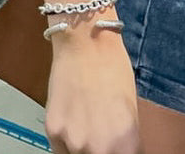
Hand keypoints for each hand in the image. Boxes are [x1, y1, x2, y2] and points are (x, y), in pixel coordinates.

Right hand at [44, 31, 140, 153]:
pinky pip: (61, 149)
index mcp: (126, 146)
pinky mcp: (53, 132)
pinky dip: (66, 141)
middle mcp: (100, 151)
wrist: (85, 43)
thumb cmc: (114, 70)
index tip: (116, 147)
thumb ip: (124, 141)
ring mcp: (74, 143)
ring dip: (82, 148)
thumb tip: (118, 151)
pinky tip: (72, 119)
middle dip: (101, 151)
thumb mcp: (131, 112)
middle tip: (100, 133)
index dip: (120, 153)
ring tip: (85, 124)